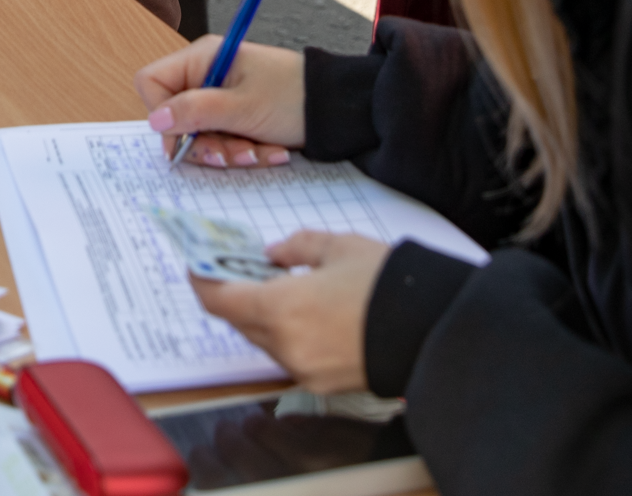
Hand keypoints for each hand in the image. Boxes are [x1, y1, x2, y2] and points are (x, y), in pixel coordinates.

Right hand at [137, 37, 304, 166]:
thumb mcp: (242, 107)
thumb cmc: (293, 97)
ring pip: (200, 135)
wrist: (337, 109)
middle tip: (230, 155)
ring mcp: (220, 98)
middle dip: (204, 143)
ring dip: (228, 152)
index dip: (162, 113)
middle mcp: (206, 76)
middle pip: (177, 117)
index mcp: (202, 59)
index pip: (153, 83)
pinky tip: (268, 152)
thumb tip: (156, 121)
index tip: (185, 138)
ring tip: (259, 153)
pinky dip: (242, 152)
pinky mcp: (235, 118)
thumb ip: (196, 112)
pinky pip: (222, 141)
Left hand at [191, 232, 391, 392]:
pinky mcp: (324, 384)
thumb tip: (274, 254)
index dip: (202, 280)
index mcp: (281, 308)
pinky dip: (285, 332)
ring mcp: (304, 370)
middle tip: (234, 268)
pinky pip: (289, 355)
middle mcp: (286, 346)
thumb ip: (297, 247)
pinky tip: (302, 311)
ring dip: (260, 315)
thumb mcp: (339, 247)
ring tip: (273, 285)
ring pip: (264, 340)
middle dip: (232, 294)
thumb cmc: (389, 284)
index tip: (197, 263)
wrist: (434, 331)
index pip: (219, 300)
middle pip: (238, 322)